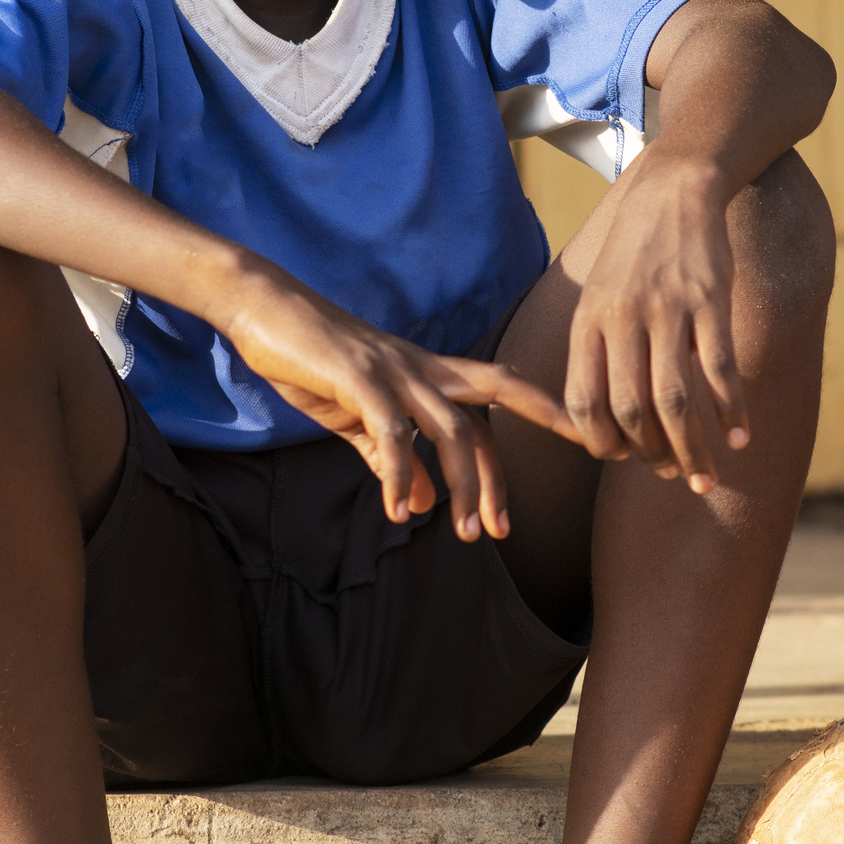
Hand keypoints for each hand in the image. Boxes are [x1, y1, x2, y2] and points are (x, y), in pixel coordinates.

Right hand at [220, 272, 576, 541]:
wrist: (261, 309)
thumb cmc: (311, 361)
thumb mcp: (357, 419)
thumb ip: (390, 460)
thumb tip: (418, 504)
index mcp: (427, 371)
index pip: (498, 396)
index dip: (543, 417)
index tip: (582, 447)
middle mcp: (423, 366)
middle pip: (499, 395)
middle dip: (527, 445)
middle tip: (516, 524)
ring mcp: (394, 368)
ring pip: (453, 427)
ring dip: (466, 484)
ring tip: (470, 535)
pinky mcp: (359, 377)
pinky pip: (392, 432)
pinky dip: (398, 475)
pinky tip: (397, 511)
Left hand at [564, 152, 749, 493]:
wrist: (674, 189)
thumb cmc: (634, 255)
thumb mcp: (598, 296)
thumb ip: (597, 351)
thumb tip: (608, 423)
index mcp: (588, 321)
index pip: (584, 401)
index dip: (601, 441)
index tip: (622, 457)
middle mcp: (622, 318)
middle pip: (631, 409)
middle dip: (651, 455)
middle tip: (672, 474)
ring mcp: (668, 310)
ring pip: (675, 400)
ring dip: (692, 448)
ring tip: (705, 477)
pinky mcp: (711, 300)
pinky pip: (720, 371)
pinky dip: (731, 412)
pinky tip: (739, 439)